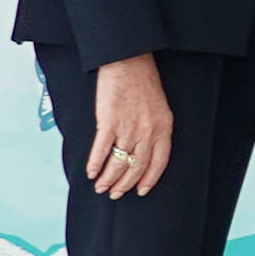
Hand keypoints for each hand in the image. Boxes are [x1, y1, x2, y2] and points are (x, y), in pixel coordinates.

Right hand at [85, 52, 174, 198]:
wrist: (129, 62)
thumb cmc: (144, 83)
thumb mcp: (160, 108)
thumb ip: (155, 129)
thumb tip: (144, 149)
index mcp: (163, 129)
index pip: (159, 163)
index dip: (149, 179)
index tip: (141, 191)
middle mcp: (148, 132)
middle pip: (137, 167)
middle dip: (125, 184)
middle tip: (116, 193)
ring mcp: (128, 128)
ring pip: (119, 163)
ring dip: (108, 179)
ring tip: (101, 187)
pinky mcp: (109, 122)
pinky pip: (102, 150)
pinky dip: (95, 164)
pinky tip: (90, 172)